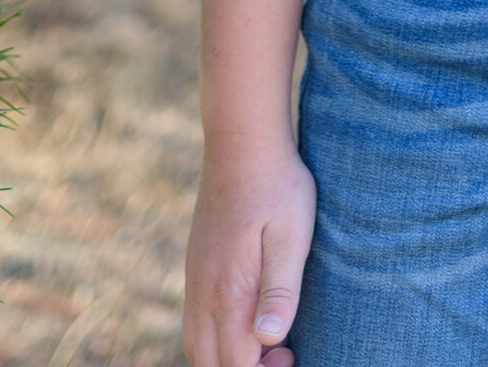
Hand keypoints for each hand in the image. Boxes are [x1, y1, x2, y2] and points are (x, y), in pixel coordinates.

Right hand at [184, 143, 315, 366]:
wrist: (242, 142)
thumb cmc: (277, 187)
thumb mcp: (292, 236)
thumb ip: (280, 290)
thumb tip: (269, 340)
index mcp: (228, 292)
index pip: (235, 364)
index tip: (292, 354)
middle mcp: (203, 293)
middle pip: (211, 363)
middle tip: (283, 351)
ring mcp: (195, 279)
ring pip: (198, 345)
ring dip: (226, 356)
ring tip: (264, 339)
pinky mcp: (196, 265)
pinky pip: (195, 320)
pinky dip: (215, 336)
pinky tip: (244, 316)